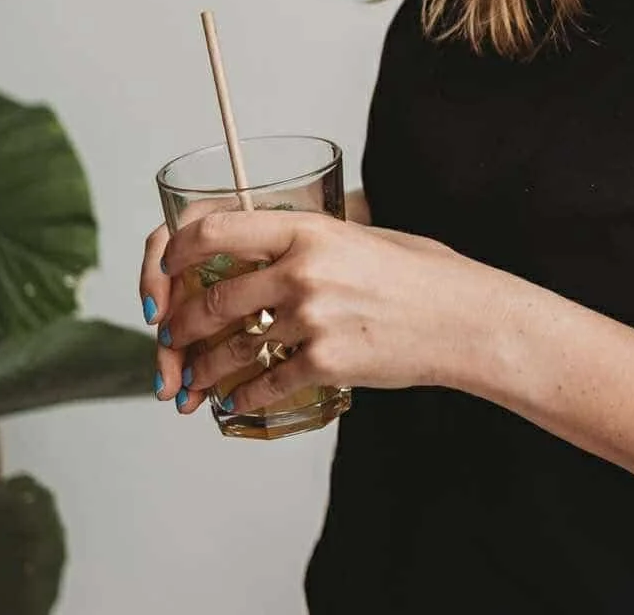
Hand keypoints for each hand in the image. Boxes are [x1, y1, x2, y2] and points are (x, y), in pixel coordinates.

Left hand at [139, 209, 489, 417]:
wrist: (466, 319)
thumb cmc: (424, 275)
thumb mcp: (364, 235)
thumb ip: (312, 241)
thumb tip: (270, 248)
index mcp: (308, 229)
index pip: (214, 230)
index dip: (176, 253)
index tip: (166, 270)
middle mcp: (302, 270)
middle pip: (211, 299)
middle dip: (178, 327)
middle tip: (169, 339)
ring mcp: (313, 318)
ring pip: (230, 349)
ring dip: (202, 370)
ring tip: (192, 381)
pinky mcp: (326, 361)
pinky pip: (265, 384)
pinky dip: (243, 398)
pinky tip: (235, 403)